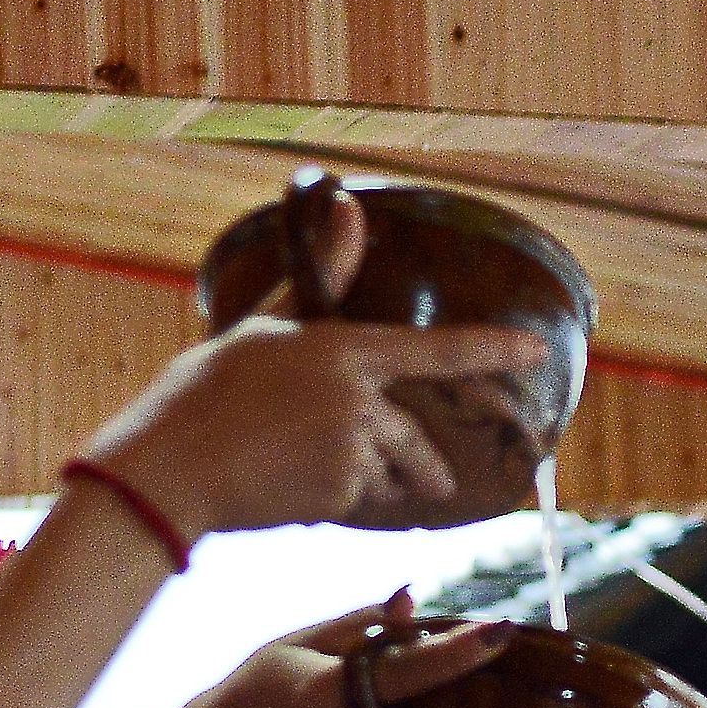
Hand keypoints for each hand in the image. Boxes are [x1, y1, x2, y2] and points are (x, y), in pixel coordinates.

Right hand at [82, 208, 546, 540]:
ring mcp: (352, 447)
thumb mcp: (260, 332)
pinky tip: (286, 493)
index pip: (436, 350)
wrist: (171, 467)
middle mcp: (359, 397)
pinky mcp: (340, 493)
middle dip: (424, 470)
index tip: (536, 353)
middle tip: (433, 486)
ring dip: (364, 483)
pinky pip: (357, 502)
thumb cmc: (204, 395)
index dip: (491, 351)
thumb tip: (346, 205)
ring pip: (385, 475)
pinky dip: (332, 501)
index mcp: (344, 350)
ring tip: (306, 479)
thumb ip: (317, 284)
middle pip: (413, 441)